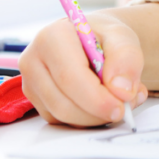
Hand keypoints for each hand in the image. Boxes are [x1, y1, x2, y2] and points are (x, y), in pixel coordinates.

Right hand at [19, 12, 146, 126]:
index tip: (120, 108)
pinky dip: (87, 119)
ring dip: (95, 118)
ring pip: (62, 116)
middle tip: (125, 108)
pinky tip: (102, 103)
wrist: (93, 40)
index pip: (69, 77)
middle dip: (97, 113)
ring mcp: (31, 83)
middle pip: (63, 103)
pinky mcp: (37, 101)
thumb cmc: (104, 37)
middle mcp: (33, 60)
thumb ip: (126, 58)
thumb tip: (121, 90)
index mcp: (51, 37)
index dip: (96, 99)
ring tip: (119, 101)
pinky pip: (62, 121)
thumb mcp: (122, 37)